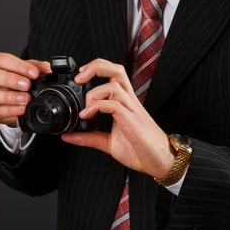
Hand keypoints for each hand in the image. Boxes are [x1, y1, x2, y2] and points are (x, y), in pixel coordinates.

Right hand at [0, 52, 51, 126]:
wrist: (11, 97)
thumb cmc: (15, 77)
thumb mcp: (26, 69)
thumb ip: (37, 66)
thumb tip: (49, 68)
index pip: (1, 59)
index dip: (19, 66)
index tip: (34, 73)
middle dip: (10, 80)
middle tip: (27, 85)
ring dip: (9, 97)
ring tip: (26, 99)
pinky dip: (9, 111)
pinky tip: (21, 109)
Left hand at [61, 58, 174, 178]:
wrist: (161, 162)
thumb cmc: (141, 150)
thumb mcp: (109, 143)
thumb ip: (89, 137)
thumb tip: (68, 135)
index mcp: (124, 103)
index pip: (113, 74)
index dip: (96, 68)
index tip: (79, 77)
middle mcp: (129, 101)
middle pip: (117, 70)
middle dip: (96, 67)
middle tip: (79, 78)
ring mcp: (132, 110)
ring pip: (115, 85)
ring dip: (94, 92)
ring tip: (85, 107)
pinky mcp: (133, 121)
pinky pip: (115, 105)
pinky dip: (98, 106)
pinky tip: (88, 116)